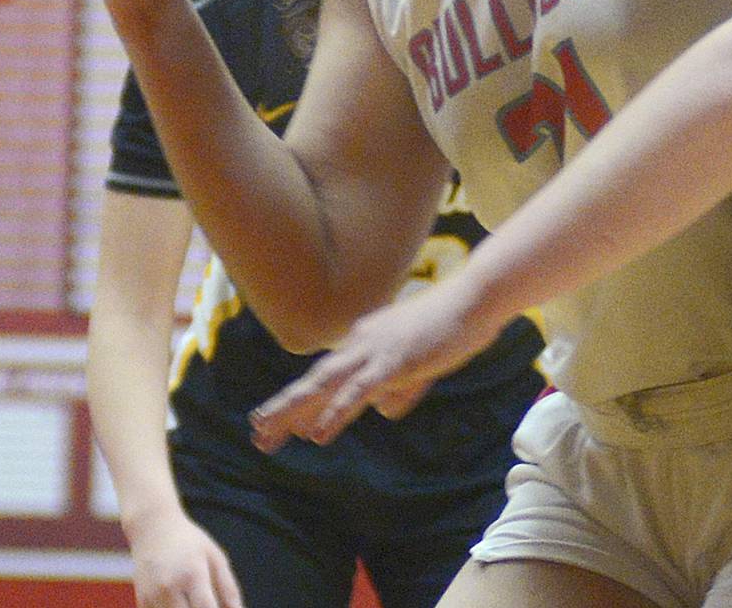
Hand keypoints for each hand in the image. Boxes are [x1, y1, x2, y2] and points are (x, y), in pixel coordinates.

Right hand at [125, 506, 244, 607]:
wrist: (153, 529)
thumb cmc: (190, 544)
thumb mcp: (215, 558)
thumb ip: (229, 590)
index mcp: (193, 575)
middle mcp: (169, 588)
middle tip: (206, 602)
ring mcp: (152, 598)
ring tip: (192, 599)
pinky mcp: (141, 604)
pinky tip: (180, 601)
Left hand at [250, 270, 509, 451]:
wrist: (475, 298)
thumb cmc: (453, 325)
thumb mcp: (420, 362)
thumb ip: (400, 386)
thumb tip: (382, 409)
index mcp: (366, 340)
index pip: (326, 375)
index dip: (300, 400)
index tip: (275, 422)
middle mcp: (362, 342)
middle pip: (315, 380)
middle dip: (284, 408)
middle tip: (256, 433)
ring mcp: (376, 350)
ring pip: (325, 384)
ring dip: (293, 410)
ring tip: (267, 434)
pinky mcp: (394, 360)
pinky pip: (358, 391)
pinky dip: (336, 412)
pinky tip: (318, 434)